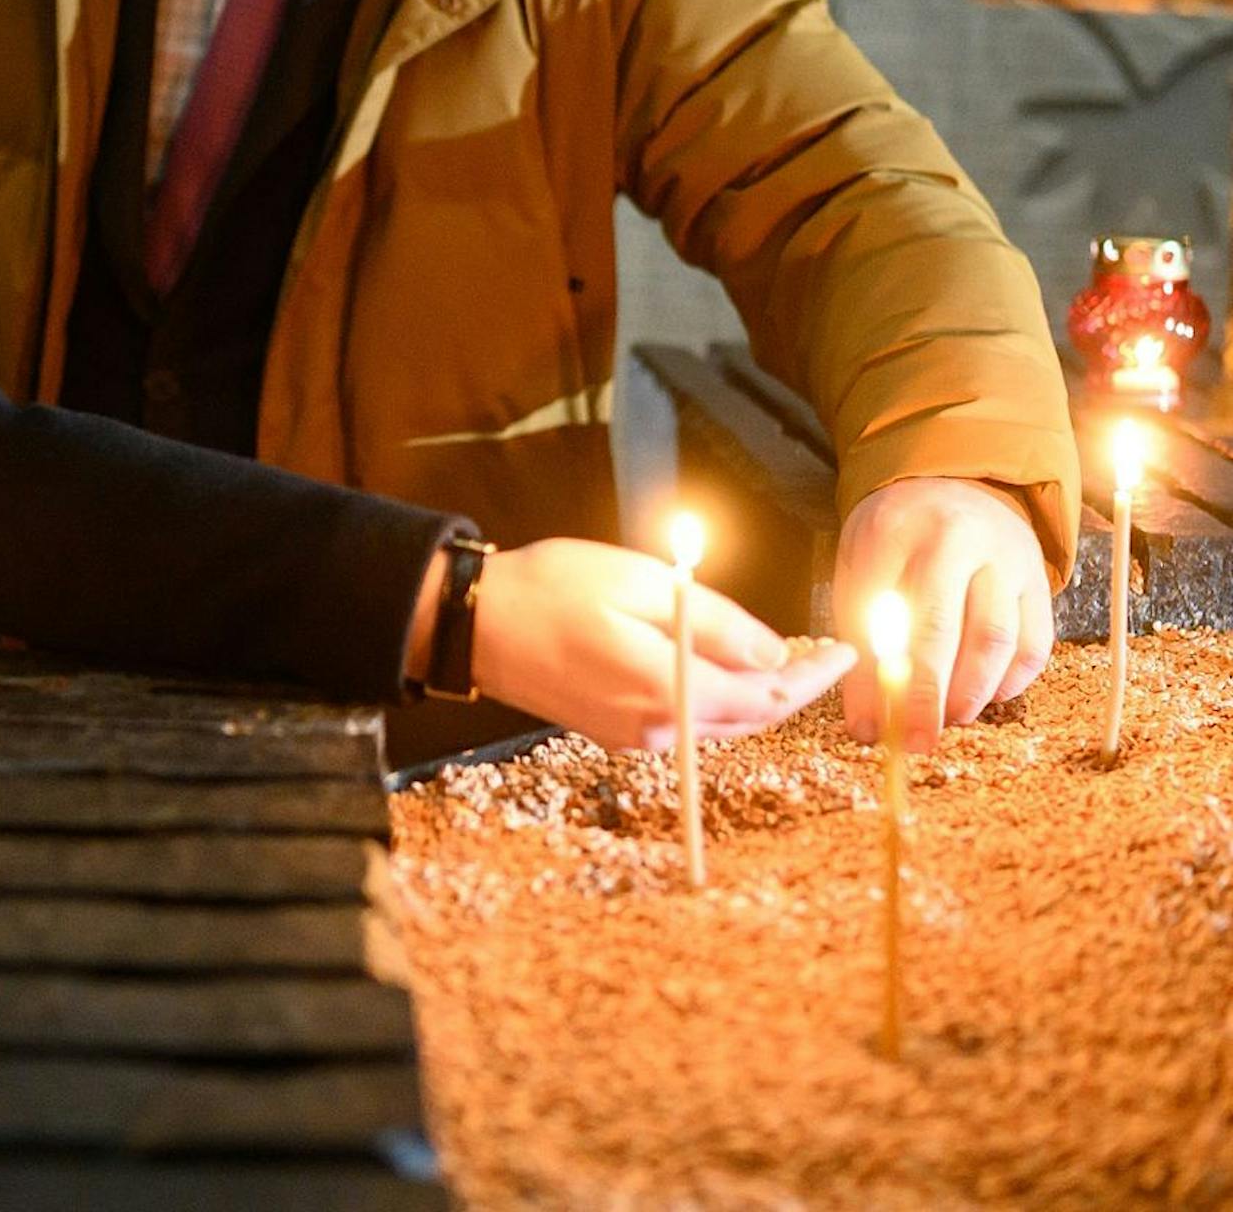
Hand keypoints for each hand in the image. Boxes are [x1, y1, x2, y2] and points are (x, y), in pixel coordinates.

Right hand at [445, 537, 854, 750]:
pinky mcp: (613, 731)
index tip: (847, 650)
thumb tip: (773, 651)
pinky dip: (718, 697)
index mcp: (668, 689)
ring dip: (757, 693)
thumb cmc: (550, 588)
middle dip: (793, 685)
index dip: (813, 674)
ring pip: (720, 722)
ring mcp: (633, 736)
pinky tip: (723, 666)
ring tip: (786, 656)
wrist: (473, 625)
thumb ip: (712, 620)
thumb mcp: (639, 582)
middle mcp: (657, 728)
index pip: (767, 694)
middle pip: (750, 717)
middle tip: (826, 650)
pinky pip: (686, 720)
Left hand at [832, 477, 1054, 749]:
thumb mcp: (859, 570)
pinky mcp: (1039, 578)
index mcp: (894, 531)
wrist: (951, 484)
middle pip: (944, 629)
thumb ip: (859, 640)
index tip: (871, 729)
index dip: (877, 679)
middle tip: (916, 742)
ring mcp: (1005, 556)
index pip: (883, 614)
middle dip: (928, 697)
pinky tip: (984, 696)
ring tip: (946, 719)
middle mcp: (955, 539)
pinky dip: (1010, 682)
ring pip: (997, 640)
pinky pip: (1034, 644)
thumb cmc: (894, 539)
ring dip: (972, 694)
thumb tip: (866, 725)